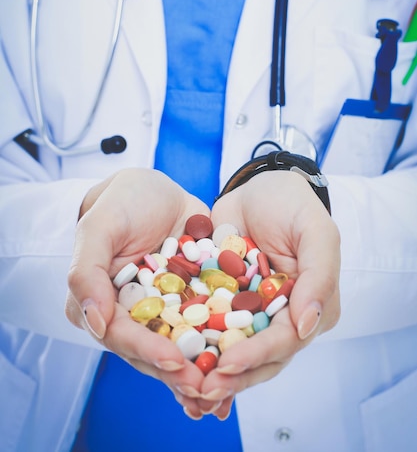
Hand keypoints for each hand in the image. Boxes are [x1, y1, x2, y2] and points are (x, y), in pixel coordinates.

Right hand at [65, 168, 212, 416]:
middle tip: (205, 388)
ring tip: (223, 392)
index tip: (173, 360)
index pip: (120, 334)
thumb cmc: (122, 202)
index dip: (146, 350)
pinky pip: (206, 326)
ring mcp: (164, 310)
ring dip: (199, 370)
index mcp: (100, 302)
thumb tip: (94, 322)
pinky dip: (220, 346)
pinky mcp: (192, 301)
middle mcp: (132, 313)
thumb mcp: (99, 226)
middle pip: (152, 349)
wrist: (159, 189)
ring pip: (180, 345)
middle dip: (177, 371)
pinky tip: (240, 365)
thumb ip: (86, 271)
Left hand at [194, 170, 340, 419]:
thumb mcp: (316, 232)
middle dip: (230, 376)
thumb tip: (308, 325)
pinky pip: (207, 325)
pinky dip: (192, 344)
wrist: (258, 185)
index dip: (257, 356)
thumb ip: (319, 276)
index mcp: (310, 306)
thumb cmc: (293, 205)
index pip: (285, 341)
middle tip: (199, 389)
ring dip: (208, 369)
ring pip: (231, 348)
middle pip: (257, 356)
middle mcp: (281, 316)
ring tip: (181, 387)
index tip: (227, 364)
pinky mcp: (222, 299)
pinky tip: (169, 360)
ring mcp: (250, 310)